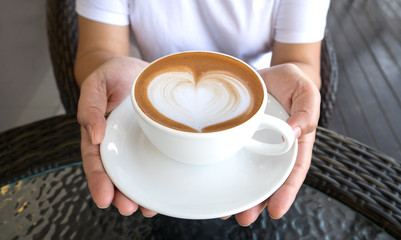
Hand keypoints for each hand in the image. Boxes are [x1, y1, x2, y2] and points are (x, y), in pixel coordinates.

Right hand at [77, 56, 156, 216]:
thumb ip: (90, 106)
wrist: (136, 68)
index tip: (104, 198)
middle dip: (121, 194)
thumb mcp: (97, 83)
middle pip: (117, 174)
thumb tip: (94, 135)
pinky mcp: (157, 139)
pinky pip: (157, 158)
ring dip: (141, 192)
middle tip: (129, 208)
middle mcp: (118, 143)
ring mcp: (138, 143)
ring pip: (137, 172)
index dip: (98, 181)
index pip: (95, 161)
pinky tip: (166, 189)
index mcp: (99, 133)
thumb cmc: (112, 74)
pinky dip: (160, 176)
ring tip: (147, 208)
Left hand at [232, 63, 320, 224]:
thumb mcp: (306, 92)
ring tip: (224, 211)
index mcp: (294, 143)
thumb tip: (293, 133)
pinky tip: (211, 179)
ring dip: (236, 192)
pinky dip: (221, 167)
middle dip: (256, 202)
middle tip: (244, 218)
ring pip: (246, 172)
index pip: (292, 172)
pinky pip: (229, 152)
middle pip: (266, 180)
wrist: (270, 74)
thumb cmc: (293, 84)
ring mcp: (253, 142)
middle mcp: (272, 148)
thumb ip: (306, 112)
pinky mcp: (235, 134)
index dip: (285, 192)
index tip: (276, 211)